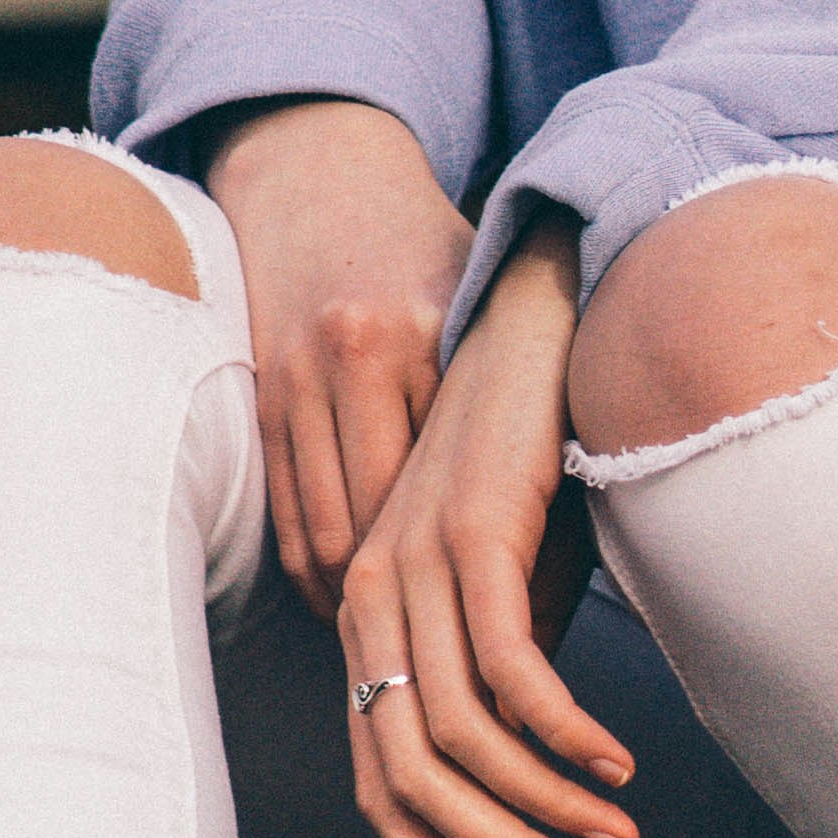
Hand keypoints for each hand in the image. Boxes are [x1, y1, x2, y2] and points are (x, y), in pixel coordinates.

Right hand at [204, 98, 473, 618]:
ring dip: (356, 605)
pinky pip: (284, 512)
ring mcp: (299, 375)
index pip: (454, 489)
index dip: (476, 562)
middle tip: (454, 667)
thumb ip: (525, 392)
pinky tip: (344, 598)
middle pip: (380, 529)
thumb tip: (574, 518)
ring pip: (324, 534)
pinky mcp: (262, 394)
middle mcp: (358, 353)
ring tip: (402, 649)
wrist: (322, 170)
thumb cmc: (425, 248)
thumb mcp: (483, 302)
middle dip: (414, 608)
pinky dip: (310, 570)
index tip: (506, 633)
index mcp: (427, 331)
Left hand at [339, 220, 636, 837]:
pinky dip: (565, 735)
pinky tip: (613, 761)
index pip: (377, 779)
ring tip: (613, 837)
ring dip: (547, 807)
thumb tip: (526, 777)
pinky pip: (514, 673)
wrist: (535, 326)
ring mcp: (415, 565)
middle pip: (412, 778)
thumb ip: (495, 670)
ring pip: (467, 739)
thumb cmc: (524, 458)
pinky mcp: (474, 536)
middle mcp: (371, 597)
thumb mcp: (502, 582)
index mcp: (365, 617)